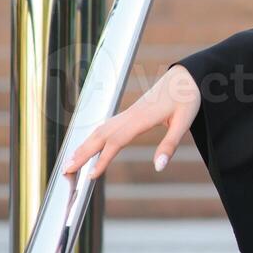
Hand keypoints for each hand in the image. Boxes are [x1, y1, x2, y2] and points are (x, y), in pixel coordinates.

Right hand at [62, 64, 201, 179]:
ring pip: (100, 129)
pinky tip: (90, 145)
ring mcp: (129, 112)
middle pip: (100, 135)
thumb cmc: (187, 97)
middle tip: (65, 171)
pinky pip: (107, 126)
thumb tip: (159, 167)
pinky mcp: (131, 112)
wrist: (187, 76)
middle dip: (82, 153)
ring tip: (70, 161)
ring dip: (84, 145)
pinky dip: (94, 137)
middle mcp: (131, 115)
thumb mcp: (185, 122)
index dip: (102, 159)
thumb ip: (170, 145)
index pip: (116, 141)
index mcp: (141, 118)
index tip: (90, 176)